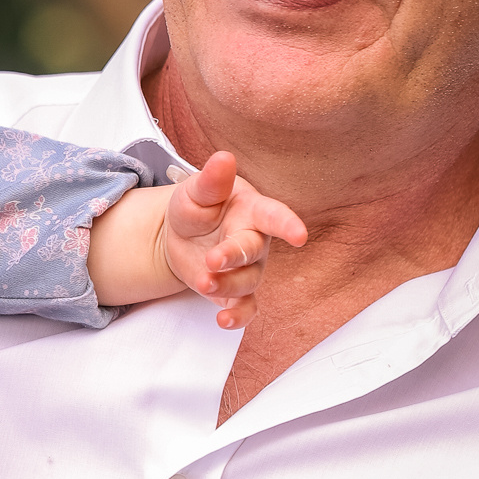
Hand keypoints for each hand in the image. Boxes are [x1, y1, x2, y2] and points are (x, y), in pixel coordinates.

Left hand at [160, 151, 305, 328]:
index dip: (288, 225)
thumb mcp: (196, 191)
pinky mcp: (234, 292)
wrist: (179, 235)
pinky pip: (245, 307)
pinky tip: (223, 321)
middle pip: (253, 252)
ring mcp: (247, 269)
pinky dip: (237, 317)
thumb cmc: (196, 207)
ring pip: (247, 282)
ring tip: (203, 283)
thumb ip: (211, 181)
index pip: (274, 215)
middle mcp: (255, 241)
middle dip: (234, 257)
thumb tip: (223, 158)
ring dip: (226, 286)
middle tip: (212, 260)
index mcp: (252, 211)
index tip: (299, 235)